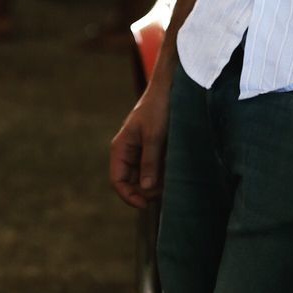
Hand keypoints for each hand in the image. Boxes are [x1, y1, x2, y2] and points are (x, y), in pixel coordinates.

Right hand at [109, 86, 170, 208]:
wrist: (171, 87)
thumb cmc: (159, 108)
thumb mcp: (154, 136)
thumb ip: (150, 162)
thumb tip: (146, 188)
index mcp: (121, 148)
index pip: (118, 180)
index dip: (128, 196)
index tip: (145, 205)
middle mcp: (129, 151)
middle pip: (131, 181)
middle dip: (145, 191)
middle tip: (163, 194)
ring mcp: (142, 150)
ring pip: (145, 176)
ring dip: (156, 184)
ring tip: (171, 184)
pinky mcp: (155, 148)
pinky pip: (156, 167)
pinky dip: (163, 174)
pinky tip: (174, 175)